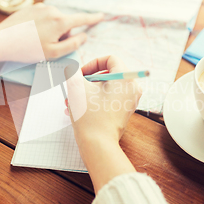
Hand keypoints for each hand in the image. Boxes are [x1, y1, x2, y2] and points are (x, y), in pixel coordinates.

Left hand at [0, 3, 103, 61]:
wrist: (0, 40)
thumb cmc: (27, 49)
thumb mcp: (53, 53)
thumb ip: (72, 45)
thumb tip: (83, 36)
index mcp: (60, 22)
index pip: (82, 19)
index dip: (93, 18)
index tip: (102, 16)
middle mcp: (52, 10)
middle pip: (66, 23)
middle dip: (62, 35)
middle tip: (47, 47)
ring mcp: (40, 7)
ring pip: (54, 20)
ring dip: (51, 30)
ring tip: (35, 41)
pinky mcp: (30, 8)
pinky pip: (43, 18)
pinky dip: (41, 26)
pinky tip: (30, 35)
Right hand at [64, 55, 141, 192]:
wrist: (98, 145)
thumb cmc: (90, 117)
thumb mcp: (77, 89)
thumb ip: (73, 73)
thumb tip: (73, 69)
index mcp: (125, 79)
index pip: (110, 59)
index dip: (93, 63)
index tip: (81, 74)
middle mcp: (132, 89)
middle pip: (108, 74)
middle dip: (87, 79)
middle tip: (75, 86)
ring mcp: (129, 102)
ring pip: (106, 88)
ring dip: (87, 91)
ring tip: (70, 100)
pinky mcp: (124, 112)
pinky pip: (108, 99)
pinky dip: (94, 100)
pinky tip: (76, 108)